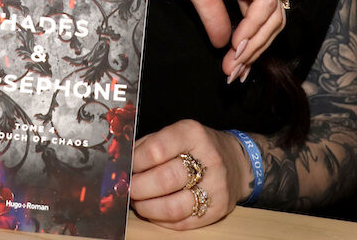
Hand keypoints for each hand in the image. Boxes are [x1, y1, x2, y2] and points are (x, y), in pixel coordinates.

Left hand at [131, 120, 250, 229]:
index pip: (157, 149)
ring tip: (137, 202)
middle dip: (138, 187)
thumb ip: (148, 145)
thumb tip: (121, 163)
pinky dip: (160, 220)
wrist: (235, 162)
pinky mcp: (217, 211)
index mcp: (193, 134)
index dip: (135, 161)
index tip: (124, 167)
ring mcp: (215, 188)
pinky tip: (153, 211)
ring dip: (147, 208)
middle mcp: (208, 159)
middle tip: (126, 188)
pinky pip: (182, 223)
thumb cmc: (196, 146)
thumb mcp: (175, 134)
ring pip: (173, 207)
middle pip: (164, 179)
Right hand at [152, 0, 284, 76]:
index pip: (260, 17)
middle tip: (232, 74)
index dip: (248, 47)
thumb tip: (222, 43)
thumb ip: (212, 14)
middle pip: (272, 20)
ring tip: (233, 64)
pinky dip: (253, 28)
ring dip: (254, 45)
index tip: (230, 71)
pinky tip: (237, 43)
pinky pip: (264, 4)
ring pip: (273, 15)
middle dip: (253, 52)